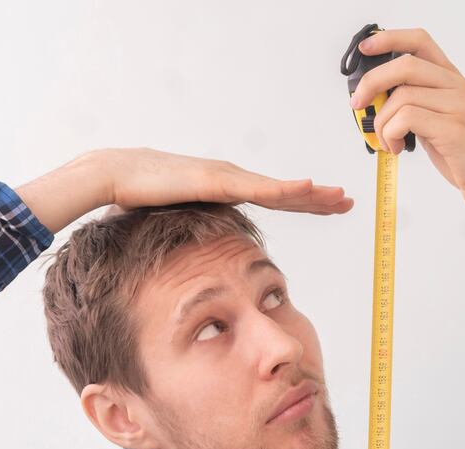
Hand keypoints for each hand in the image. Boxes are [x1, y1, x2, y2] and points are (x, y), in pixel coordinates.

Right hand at [97, 147, 353, 214]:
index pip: (274, 197)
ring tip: (339, 197)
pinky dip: (286, 189)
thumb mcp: (178, 220)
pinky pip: (258, 189)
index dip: (304, 202)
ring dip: (312, 193)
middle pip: (285, 191)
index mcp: (226, 188)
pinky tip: (309, 188)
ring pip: (279, 189)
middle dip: (318, 198)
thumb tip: (200, 257)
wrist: (115, 176)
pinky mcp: (217, 181)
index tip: (329, 206)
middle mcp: (232, 178)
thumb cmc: (139, 198)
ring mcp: (227, 177)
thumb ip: (195, 231)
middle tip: (348, 202)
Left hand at [348, 28, 464, 225]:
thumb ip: (417, 105)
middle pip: (405, 65)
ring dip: (382, 123)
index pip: (420, 41)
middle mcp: (458, 87)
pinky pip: (406, 118)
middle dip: (371, 83)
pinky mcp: (454, 129)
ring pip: (401, 96)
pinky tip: (397, 149)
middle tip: (357, 105)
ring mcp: (458, 106)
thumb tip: (378, 100)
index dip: (389, 39)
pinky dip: (391, 134)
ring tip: (387, 142)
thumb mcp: (440, 122)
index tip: (365, 49)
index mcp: (453, 81)